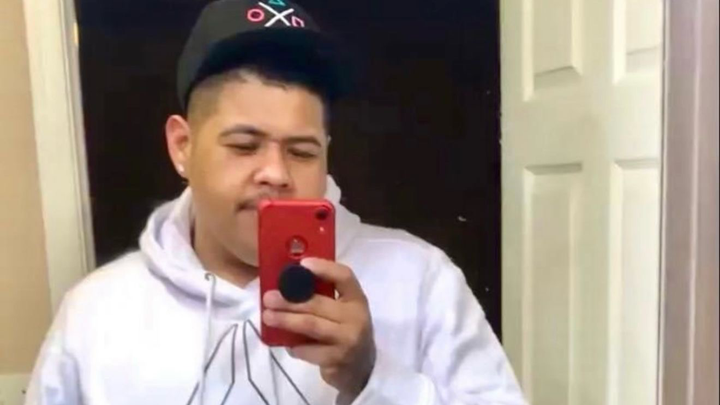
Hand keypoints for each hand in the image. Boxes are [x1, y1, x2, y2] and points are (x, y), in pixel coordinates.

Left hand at [263, 258, 375, 401]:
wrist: (361, 368)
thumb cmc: (345, 332)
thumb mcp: (343, 311)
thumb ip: (324, 297)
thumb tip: (286, 284)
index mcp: (357, 299)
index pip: (344, 276)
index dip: (324, 268)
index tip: (302, 264)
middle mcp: (356, 317)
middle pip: (319, 303)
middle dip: (290, 299)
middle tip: (269, 298)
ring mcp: (348, 339)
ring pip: (311, 325)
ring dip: (286, 320)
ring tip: (268, 316)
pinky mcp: (337, 359)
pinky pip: (308, 350)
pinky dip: (294, 346)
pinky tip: (287, 344)